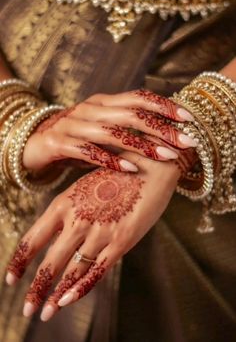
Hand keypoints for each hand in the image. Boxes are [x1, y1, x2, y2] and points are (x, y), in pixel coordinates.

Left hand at [6, 151, 182, 321]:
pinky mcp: (121, 240)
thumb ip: (71, 212)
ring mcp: (99, 231)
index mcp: (64, 203)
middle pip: (49, 262)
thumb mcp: (85, 188)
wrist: (151, 165)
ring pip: (71, 271)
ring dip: (56, 295)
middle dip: (35, 289)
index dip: (19, 261)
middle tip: (26, 308)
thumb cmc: (117, 174)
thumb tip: (59, 236)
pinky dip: (80, 288)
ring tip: (46, 313)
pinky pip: (97, 270)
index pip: (32, 239)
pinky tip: (68, 300)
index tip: (10, 278)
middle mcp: (76, 219)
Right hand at [23, 90, 195, 172]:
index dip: (164, 105)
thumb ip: (124, 127)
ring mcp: (73, 124)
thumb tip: (162, 135)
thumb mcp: (100, 128)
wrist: (32, 142)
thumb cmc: (75, 137)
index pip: (137, 97)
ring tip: (166, 156)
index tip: (188, 118)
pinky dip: (110, 160)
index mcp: (102, 102)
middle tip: (185, 141)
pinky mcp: (59, 142)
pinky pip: (88, 151)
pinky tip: (130, 169)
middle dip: (161, 127)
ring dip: (142, 145)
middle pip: (130, 114)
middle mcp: (90, 109)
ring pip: (112, 132)